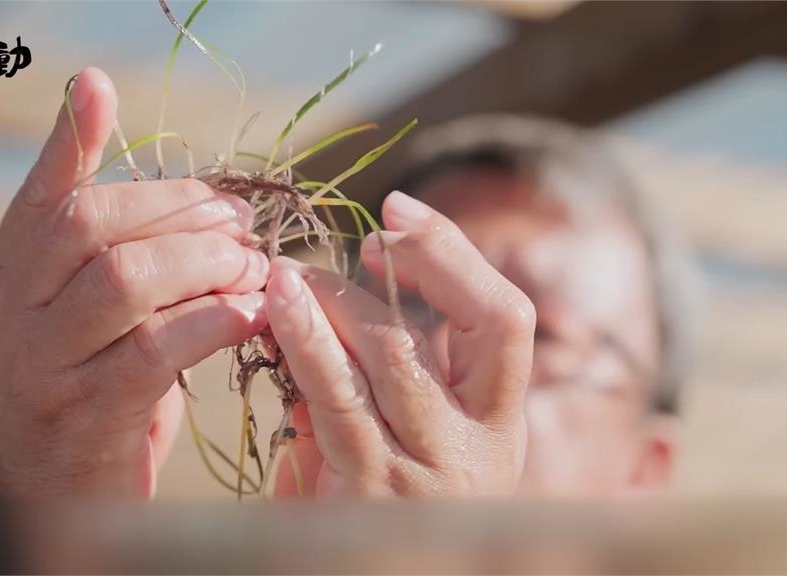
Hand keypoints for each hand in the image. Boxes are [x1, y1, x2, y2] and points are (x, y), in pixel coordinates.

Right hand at [0, 68, 267, 496]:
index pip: (43, 195)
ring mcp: (36, 365)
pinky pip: (157, 347)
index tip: (101, 86)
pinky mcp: (83, 412)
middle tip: (238, 223)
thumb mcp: (76, 314)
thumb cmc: (82, 387)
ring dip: (205, 262)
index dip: (71, 138)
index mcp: (1, 277)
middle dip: (179, 212)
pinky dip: (215, 320)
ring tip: (254, 267)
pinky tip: (253, 312)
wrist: (51, 495)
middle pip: (92, 225)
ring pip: (127, 279)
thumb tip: (138, 168)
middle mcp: (5, 312)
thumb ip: (102, 247)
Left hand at [267, 191, 534, 496]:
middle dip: (378, 273)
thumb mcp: (415, 436)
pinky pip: (339, 401)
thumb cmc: (385, 505)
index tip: (396, 213)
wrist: (379, 573)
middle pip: (451, 327)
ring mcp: (430, 472)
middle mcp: (480, 445)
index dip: (453, 254)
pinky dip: (308, 345)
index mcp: (500, 421)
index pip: (506, 318)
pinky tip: (280, 313)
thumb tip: (352, 284)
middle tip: (317, 258)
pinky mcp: (373, 494)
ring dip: (332, 302)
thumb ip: (401, 370)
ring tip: (286, 274)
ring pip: (391, 354)